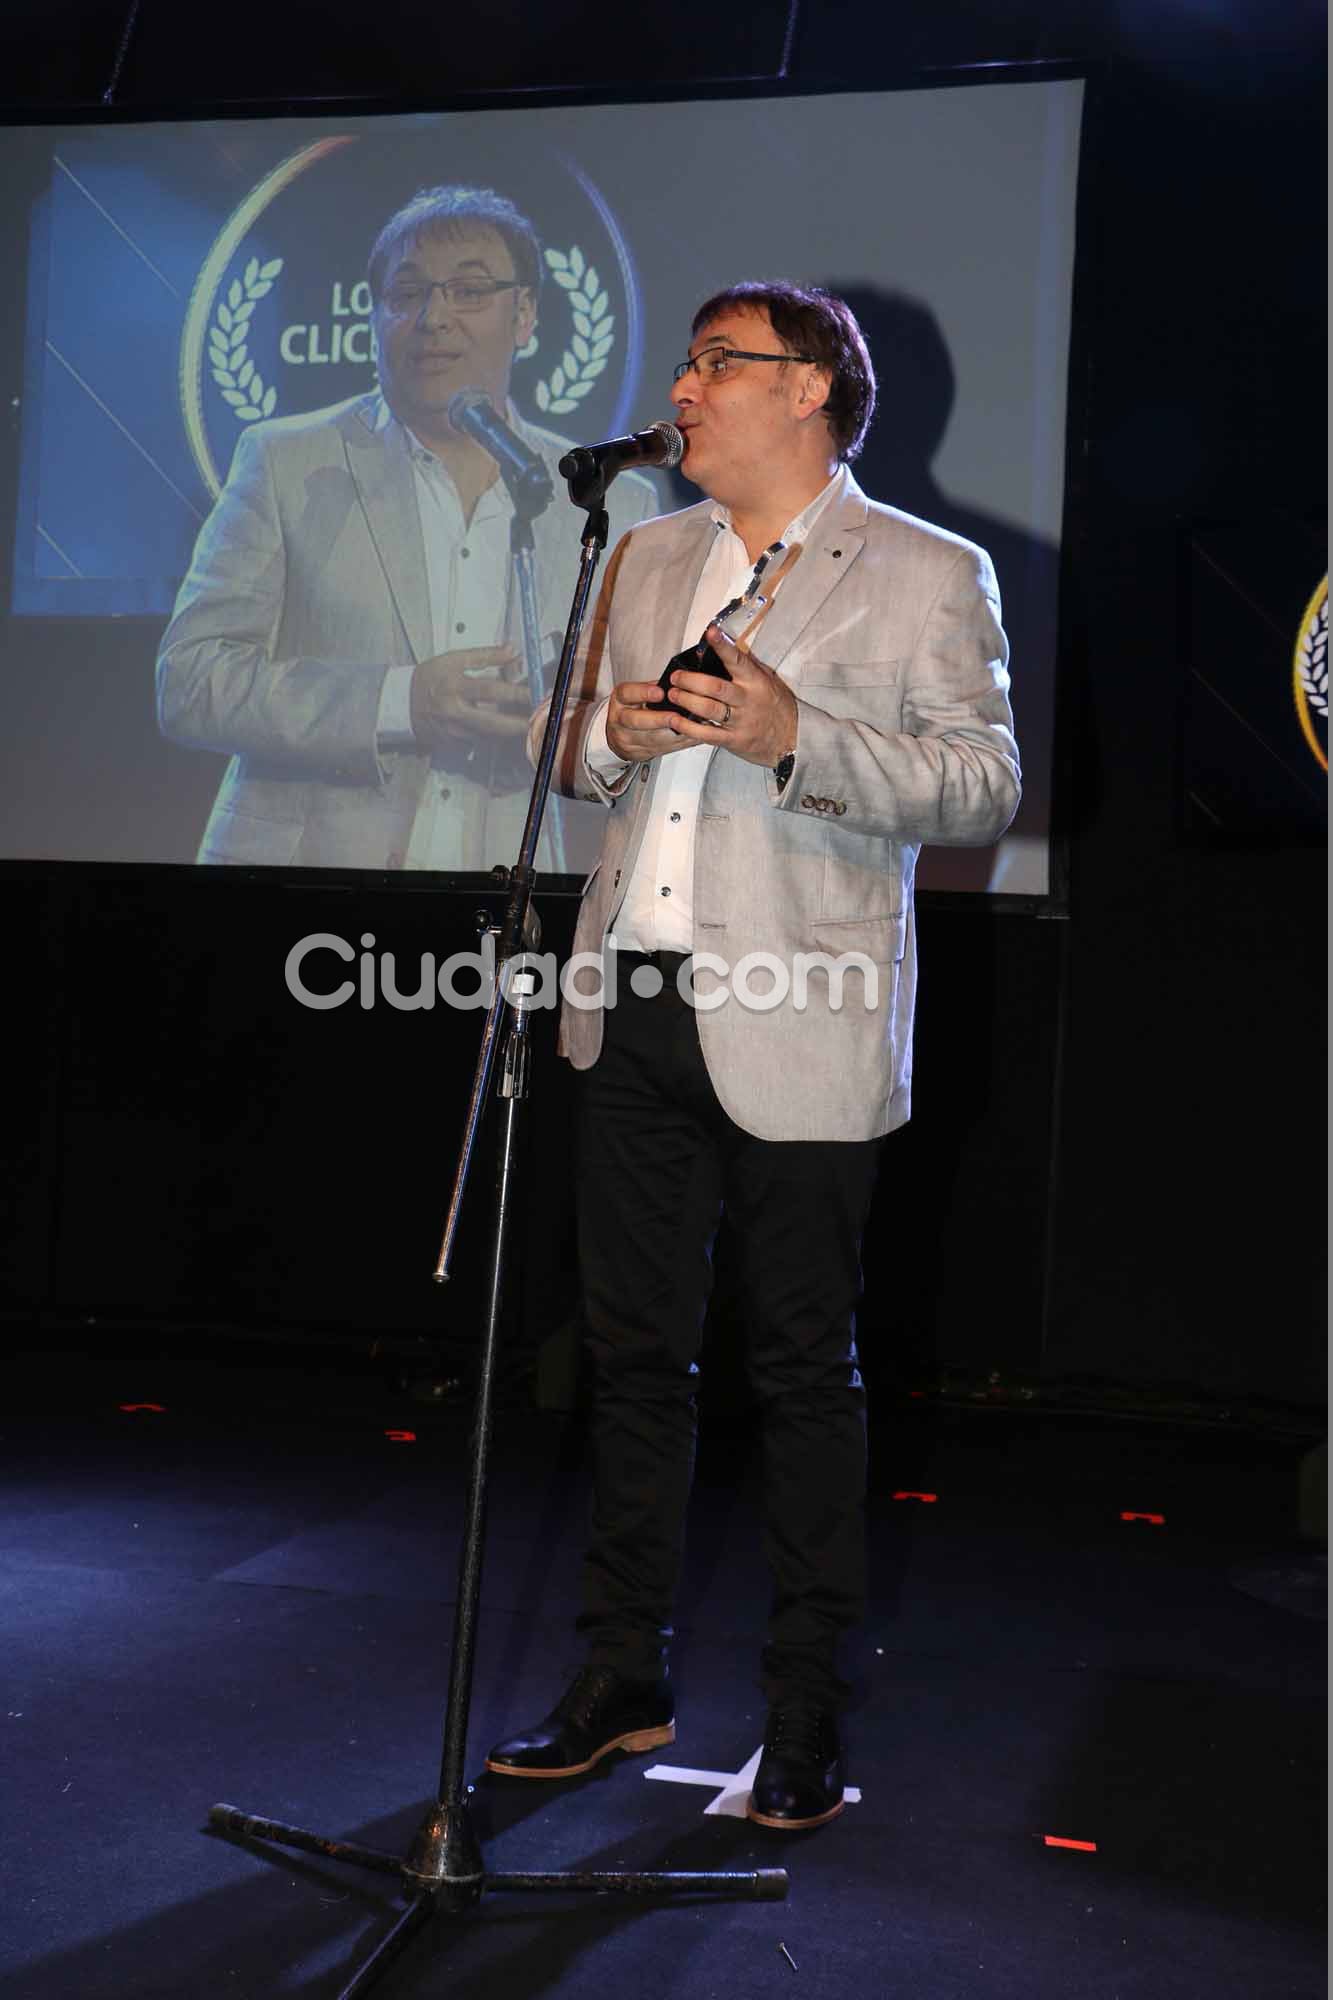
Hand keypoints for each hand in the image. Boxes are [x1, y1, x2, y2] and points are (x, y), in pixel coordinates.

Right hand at [410, 647, 530, 751]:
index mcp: (454, 686)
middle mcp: (454, 712)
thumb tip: (513, 650)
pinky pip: (480, 742)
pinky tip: (508, 732)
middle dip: (519, 724)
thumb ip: (485, 656)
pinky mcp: (453, 745)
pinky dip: (496, 737)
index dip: (516, 692)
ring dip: (510, 732)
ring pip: (489, 736)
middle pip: (493, 723)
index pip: (490, 690)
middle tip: (540, 721)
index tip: (536, 693)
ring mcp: (453, 732)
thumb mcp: (454, 659)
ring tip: (530, 725)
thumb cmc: (430, 677)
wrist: (401, 703)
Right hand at [604, 677, 699, 763]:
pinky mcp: (640, 752)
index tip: (660, 692)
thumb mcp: (637, 693)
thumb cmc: (632, 708)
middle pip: (637, 721)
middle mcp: (621, 719)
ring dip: (674, 735)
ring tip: (691, 728)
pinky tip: (692, 738)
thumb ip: (655, 688)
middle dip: (659, 720)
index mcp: (621, 699)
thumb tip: (680, 685)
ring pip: (652, 739)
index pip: (628, 693)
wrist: (619, 735)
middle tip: (676, 717)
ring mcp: (628, 738)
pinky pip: (663, 749)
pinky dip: (680, 743)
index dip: (643, 693)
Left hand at [662, 624, 797, 768]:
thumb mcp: (768, 681)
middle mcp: (747, 700)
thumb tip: (728, 645)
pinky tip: (675, 721)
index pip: (738, 660)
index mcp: (756, 682)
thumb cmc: (777, 707)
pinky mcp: (733, 740)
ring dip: (687, 701)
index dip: (723, 646)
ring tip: (672, 694)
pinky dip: (688, 727)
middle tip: (675, 676)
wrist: (791, 739)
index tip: (710, 632)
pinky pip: (707, 734)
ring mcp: (740, 721)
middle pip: (716, 687)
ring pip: (709, 709)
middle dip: (691, 680)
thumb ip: (748, 666)